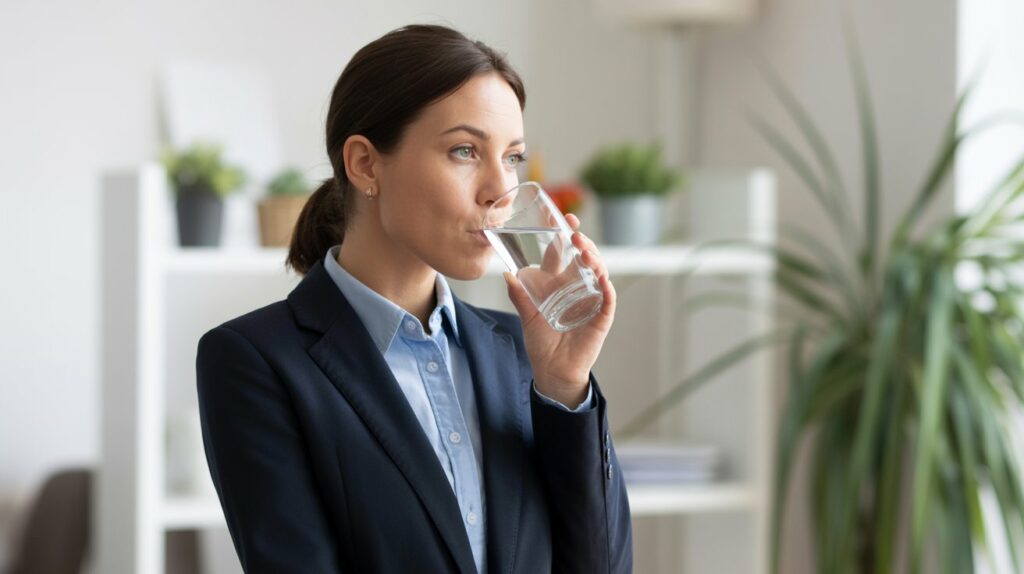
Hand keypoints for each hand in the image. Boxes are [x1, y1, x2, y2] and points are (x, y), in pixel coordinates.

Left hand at [502, 213, 616, 407]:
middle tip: (574, 233)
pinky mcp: (601, 318)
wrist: (552, 372)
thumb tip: (506, 274)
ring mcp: (592, 301)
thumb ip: (519, 296)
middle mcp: (579, 288)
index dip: (565, 235)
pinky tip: (602, 279)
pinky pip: (607, 299)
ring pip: (599, 272)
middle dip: (582, 242)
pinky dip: (606, 288)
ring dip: (594, 259)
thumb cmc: (541, 343)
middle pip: (585, 257)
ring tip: (584, 251)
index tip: (563, 217)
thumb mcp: (527, 316)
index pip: (566, 253)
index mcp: (561, 283)